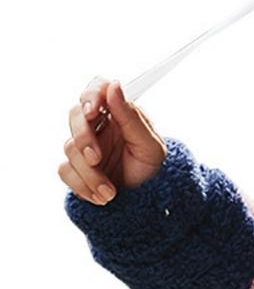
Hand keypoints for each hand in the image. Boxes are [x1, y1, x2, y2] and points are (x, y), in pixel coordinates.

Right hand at [59, 76, 167, 204]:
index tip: (92, 111)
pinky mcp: (76, 168)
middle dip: (84, 139)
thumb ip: (132, 117)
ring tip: (111, 191)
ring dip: (90, 173)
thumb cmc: (153, 171)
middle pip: (75, 115)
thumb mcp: (150, 146)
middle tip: (96, 159)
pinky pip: (66, 171)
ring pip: (70, 147)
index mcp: (119, 114)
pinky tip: (102, 196)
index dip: (90, 95)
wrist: (148, 202)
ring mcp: (85, 147)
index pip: (97, 89)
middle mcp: (100, 126)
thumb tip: (114, 86)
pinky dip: (83, 186)